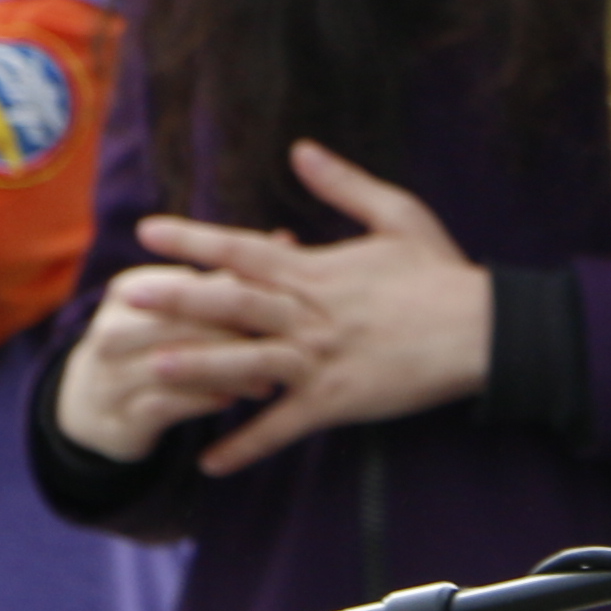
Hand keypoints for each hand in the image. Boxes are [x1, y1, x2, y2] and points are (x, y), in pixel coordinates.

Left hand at [70, 141, 495, 478]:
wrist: (485, 330)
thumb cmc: (442, 273)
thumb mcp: (397, 214)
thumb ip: (343, 184)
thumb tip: (299, 149)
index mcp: (319, 269)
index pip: (245, 249)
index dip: (195, 240)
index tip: (150, 232)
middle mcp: (311, 312)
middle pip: (233, 302)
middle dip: (176, 298)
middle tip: (125, 297)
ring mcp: (321, 358)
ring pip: (249, 361)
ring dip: (199, 366)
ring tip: (152, 368)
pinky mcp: (338, 400)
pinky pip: (284, 425)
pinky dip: (248, 443)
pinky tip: (212, 461)